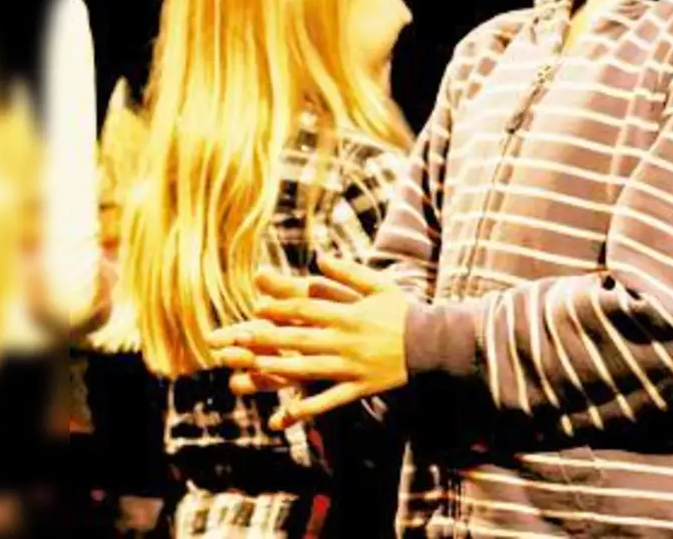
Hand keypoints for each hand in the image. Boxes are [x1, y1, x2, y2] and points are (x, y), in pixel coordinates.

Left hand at [209, 254, 407, 429]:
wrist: (432, 344)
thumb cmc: (404, 312)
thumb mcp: (380, 285)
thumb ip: (348, 272)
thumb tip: (319, 257)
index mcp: (350, 315)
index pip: (308, 310)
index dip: (280, 309)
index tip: (258, 308)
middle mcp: (347, 341)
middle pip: (300, 339)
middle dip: (269, 339)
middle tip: (240, 340)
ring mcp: (352, 366)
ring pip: (309, 369)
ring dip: (280, 370)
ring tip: (255, 369)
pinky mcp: (359, 387)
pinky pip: (329, 400)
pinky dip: (308, 408)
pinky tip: (287, 414)